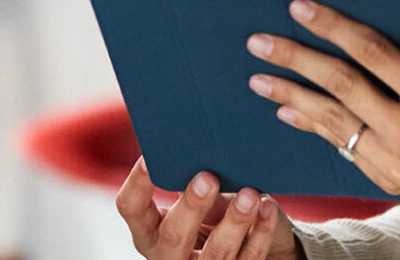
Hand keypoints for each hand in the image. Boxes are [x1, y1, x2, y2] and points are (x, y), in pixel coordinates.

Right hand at [116, 160, 301, 259]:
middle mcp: (169, 255)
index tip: (150, 157)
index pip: (131, 208)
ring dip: (234, 221)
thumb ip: (195, 181)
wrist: (249, 249)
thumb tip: (204, 150)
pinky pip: (249, 258)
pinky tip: (268, 208)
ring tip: (250, 194)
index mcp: (150, 230)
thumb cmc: (216, 212)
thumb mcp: (200, 200)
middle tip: (208, 177)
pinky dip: (261, 232)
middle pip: (173, 236)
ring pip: (216, 253)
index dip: (137, 184)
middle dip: (191, 206)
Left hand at [246, 0, 399, 207]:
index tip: (301, 8)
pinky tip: (290, 113)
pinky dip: (314, 129)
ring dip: (292, 99)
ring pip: (333, 123)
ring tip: (260, 80)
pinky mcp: (387, 179)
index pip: (374, 54)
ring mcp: (396, 161)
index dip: (334, 28)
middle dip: (296, 61)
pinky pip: (342, 149)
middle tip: (261, 43)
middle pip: (341, 87)